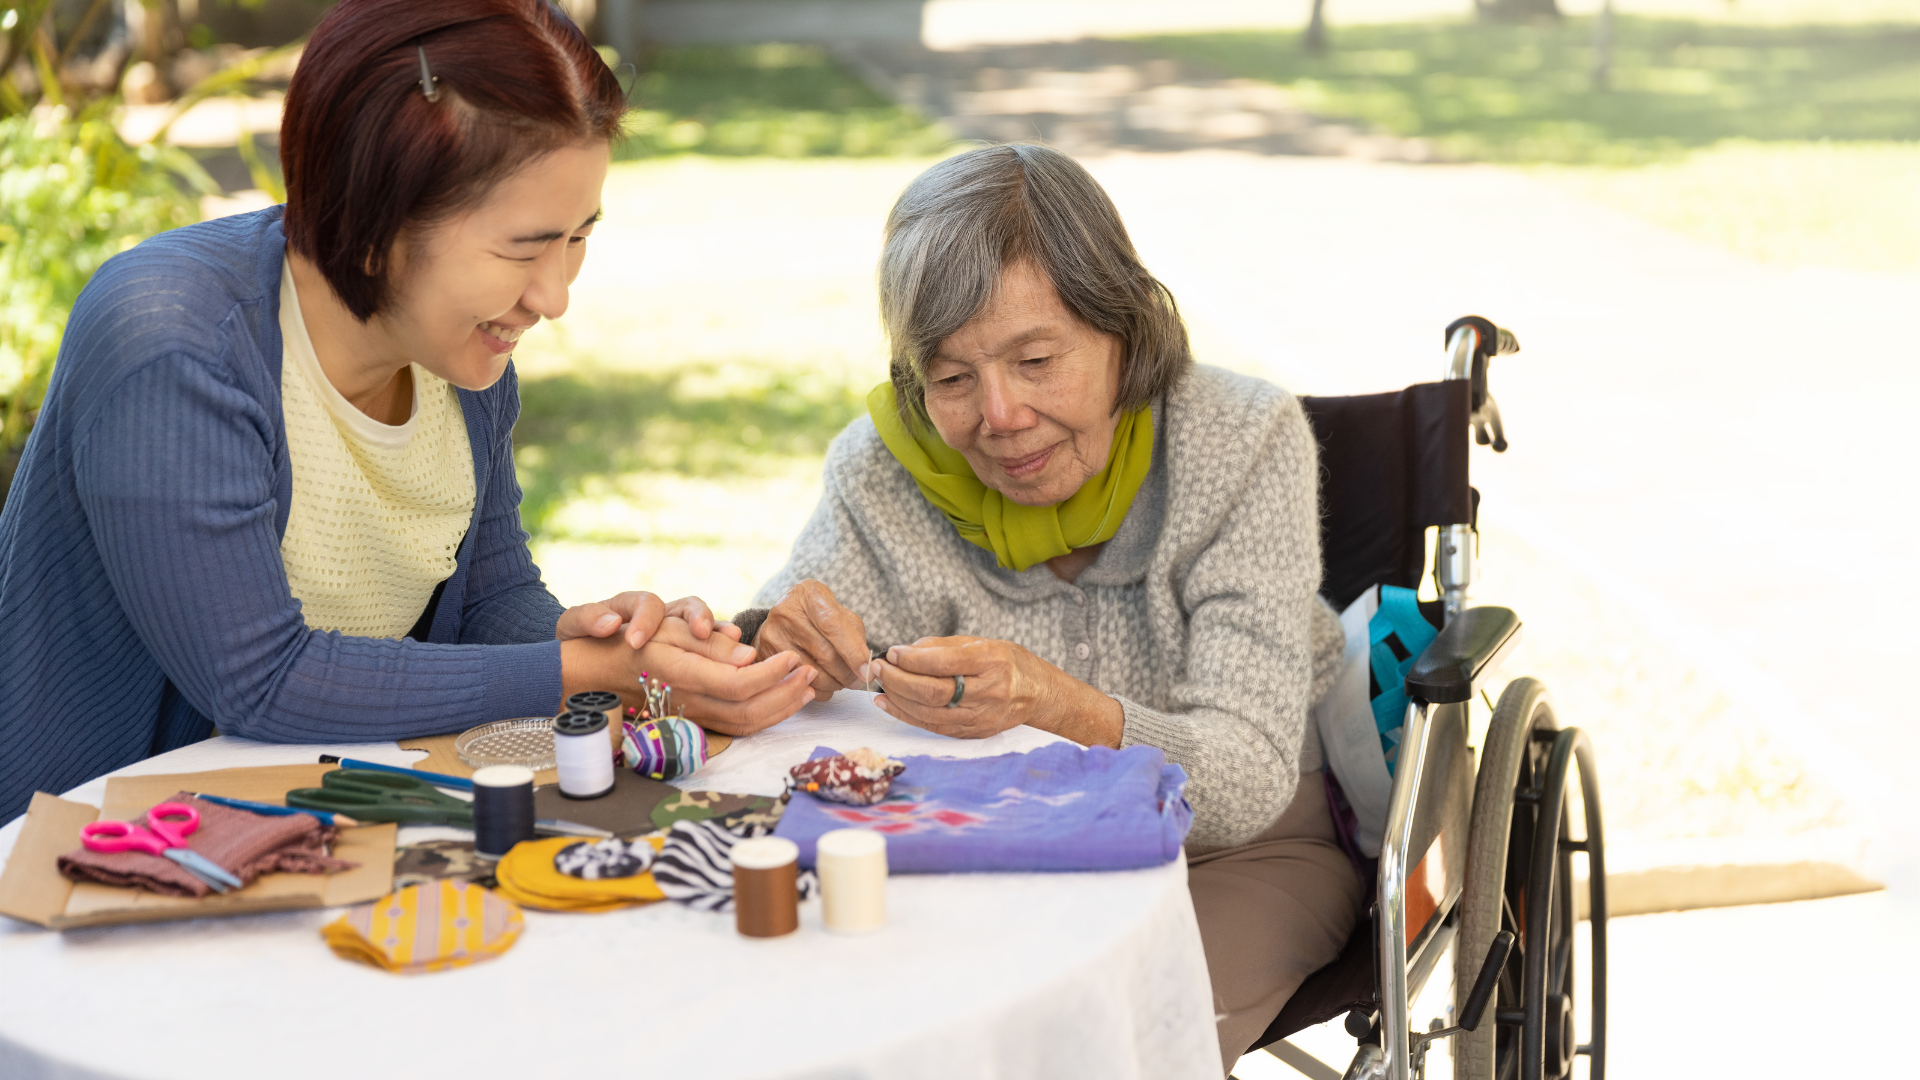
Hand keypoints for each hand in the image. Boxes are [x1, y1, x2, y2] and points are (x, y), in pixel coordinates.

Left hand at [556, 592, 741, 650]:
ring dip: (718, 634)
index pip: (645, 603)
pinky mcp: (688, 652)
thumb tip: (608, 623)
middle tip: (701, 632)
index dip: (644, 620)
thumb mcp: (575, 625)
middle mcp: (663, 615)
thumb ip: (587, 618)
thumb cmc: (582, 637)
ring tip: (731, 640)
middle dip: (698, 618)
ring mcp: (679, 632)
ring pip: (707, 625)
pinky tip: (737, 663)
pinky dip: (725, 653)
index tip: (635, 641)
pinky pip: (712, 649)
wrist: (585, 652)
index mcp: (634, 605)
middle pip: (688, 606)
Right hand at [562, 617, 815, 736]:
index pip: (742, 684)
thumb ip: (708, 645)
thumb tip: (748, 656)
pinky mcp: (695, 724)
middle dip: (787, 692)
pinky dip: (765, 718)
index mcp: (686, 678)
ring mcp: (693, 718)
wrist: (596, 675)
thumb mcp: (666, 630)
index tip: (794, 656)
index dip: (774, 673)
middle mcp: (692, 704)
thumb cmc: (632, 643)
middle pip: (751, 711)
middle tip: (810, 670)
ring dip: (782, 707)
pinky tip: (781, 703)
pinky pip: (737, 729)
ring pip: (746, 725)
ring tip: (805, 687)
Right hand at [756, 579, 870, 701]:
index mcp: (808, 594)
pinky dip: (818, 690)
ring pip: (812, 673)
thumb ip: (854, 634)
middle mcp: (786, 612)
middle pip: (824, 654)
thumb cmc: (816, 616)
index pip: (833, 626)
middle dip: (847, 673)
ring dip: (834, 684)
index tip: (867, 670)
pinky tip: (824, 684)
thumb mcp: (837, 612)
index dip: (853, 652)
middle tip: (858, 680)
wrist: (781, 618)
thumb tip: (863, 665)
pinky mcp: (765, 657)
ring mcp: (771, 635)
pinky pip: (797, 683)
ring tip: (842, 681)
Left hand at [867, 635, 1123, 746]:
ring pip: (929, 712)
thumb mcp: (982, 642)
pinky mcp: (973, 732)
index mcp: (992, 662)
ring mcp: (981, 716)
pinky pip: (933, 726)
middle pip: (933, 691)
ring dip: (897, 700)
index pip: (944, 663)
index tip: (891, 652)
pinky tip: (889, 704)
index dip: (912, 659)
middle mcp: (988, 691)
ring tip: (878, 686)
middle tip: (876, 668)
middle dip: (897, 680)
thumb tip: (904, 652)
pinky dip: (907, 715)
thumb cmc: (1009, 662)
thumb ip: (942, 646)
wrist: (1040, 695)